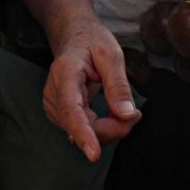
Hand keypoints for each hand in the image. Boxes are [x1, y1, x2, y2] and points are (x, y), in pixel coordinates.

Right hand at [43, 18, 140, 161]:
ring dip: (108, 128)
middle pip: (81, 125)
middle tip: (135, 114)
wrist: (72, 35)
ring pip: (83, 132)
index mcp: (65, 73)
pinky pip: (82, 129)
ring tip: (124, 108)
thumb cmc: (91, 41)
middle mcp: (54, 92)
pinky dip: (101, 127)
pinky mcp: (59, 113)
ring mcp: (54, 105)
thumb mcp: (111, 54)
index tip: (94, 154)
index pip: (71, 109)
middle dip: (112, 128)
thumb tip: (127, 115)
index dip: (83, 133)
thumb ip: (118, 85)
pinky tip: (112, 114)